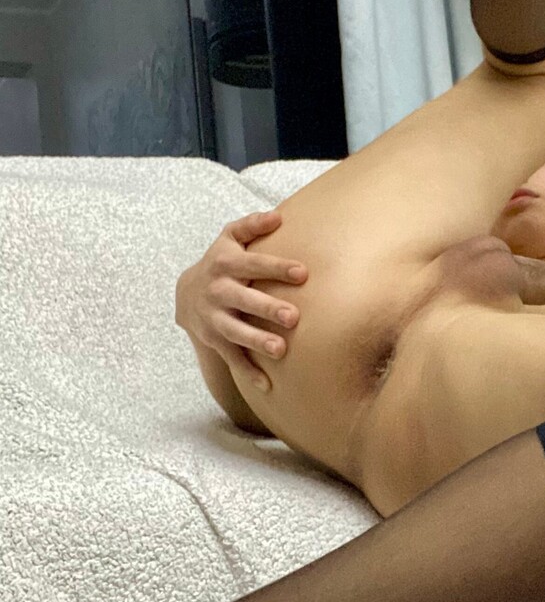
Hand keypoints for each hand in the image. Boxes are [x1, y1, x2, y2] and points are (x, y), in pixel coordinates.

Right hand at [175, 210, 308, 389]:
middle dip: (267, 308)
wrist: (185, 293)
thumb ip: (252, 225)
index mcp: (225, 263)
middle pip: (243, 300)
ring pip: (235, 332)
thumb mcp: (229, 238)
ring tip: (281, 350)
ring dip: (256, 341)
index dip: (277, 268)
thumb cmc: (221, 261)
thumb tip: (279, 216)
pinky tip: (267, 385)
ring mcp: (214, 318)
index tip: (303, 273)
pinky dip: (247, 372)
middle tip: (293, 316)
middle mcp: (218, 291)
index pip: (254, 264)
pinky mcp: (214, 340)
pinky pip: (231, 358)